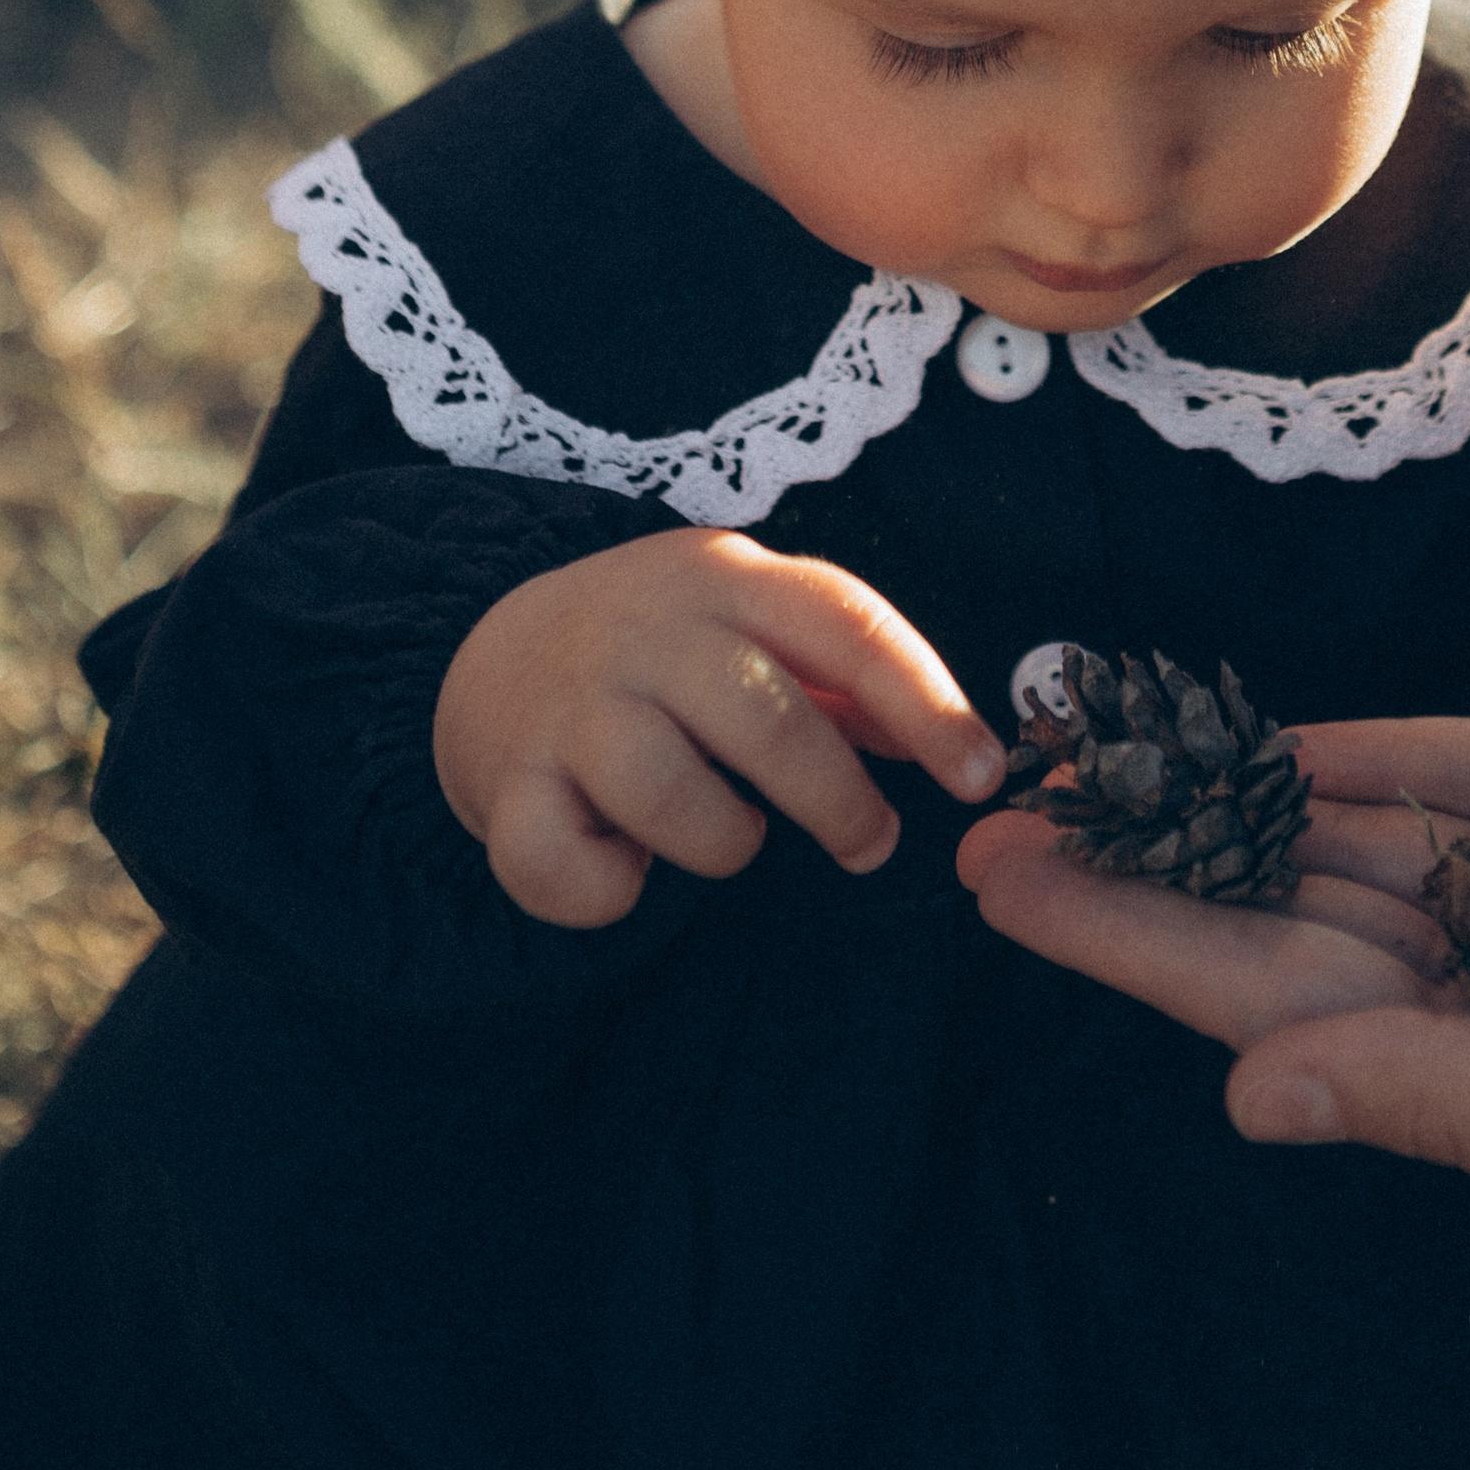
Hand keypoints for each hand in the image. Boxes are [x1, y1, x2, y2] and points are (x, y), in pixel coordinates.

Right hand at [435, 533, 1004, 927]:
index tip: (981, 776)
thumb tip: (957, 748)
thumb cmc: (660, 654)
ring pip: (668, 795)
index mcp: (728, 579)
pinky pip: (566, 866)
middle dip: (838, 801)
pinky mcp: (508, 781)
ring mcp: (573, 705)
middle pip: (766, 719)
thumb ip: (848, 680)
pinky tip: (620, 861)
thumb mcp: (752, 628)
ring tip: (724, 839)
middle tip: (870, 845)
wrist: (488, 650)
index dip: (926, 703)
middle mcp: (649, 631)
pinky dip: (607, 890)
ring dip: (722, 843)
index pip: (845, 624)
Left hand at [959, 716, 1469, 1254]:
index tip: (1004, 878)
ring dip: (1244, 800)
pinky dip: (1383, 753)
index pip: (1271, 1006)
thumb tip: (1249, 1092)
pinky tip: (1286, 734)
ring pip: (1370, 842)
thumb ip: (1444, 1092)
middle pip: (1292, 918)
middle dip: (1152, 864)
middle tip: (1007, 797)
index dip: (1132, 940)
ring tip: (1114, 752)